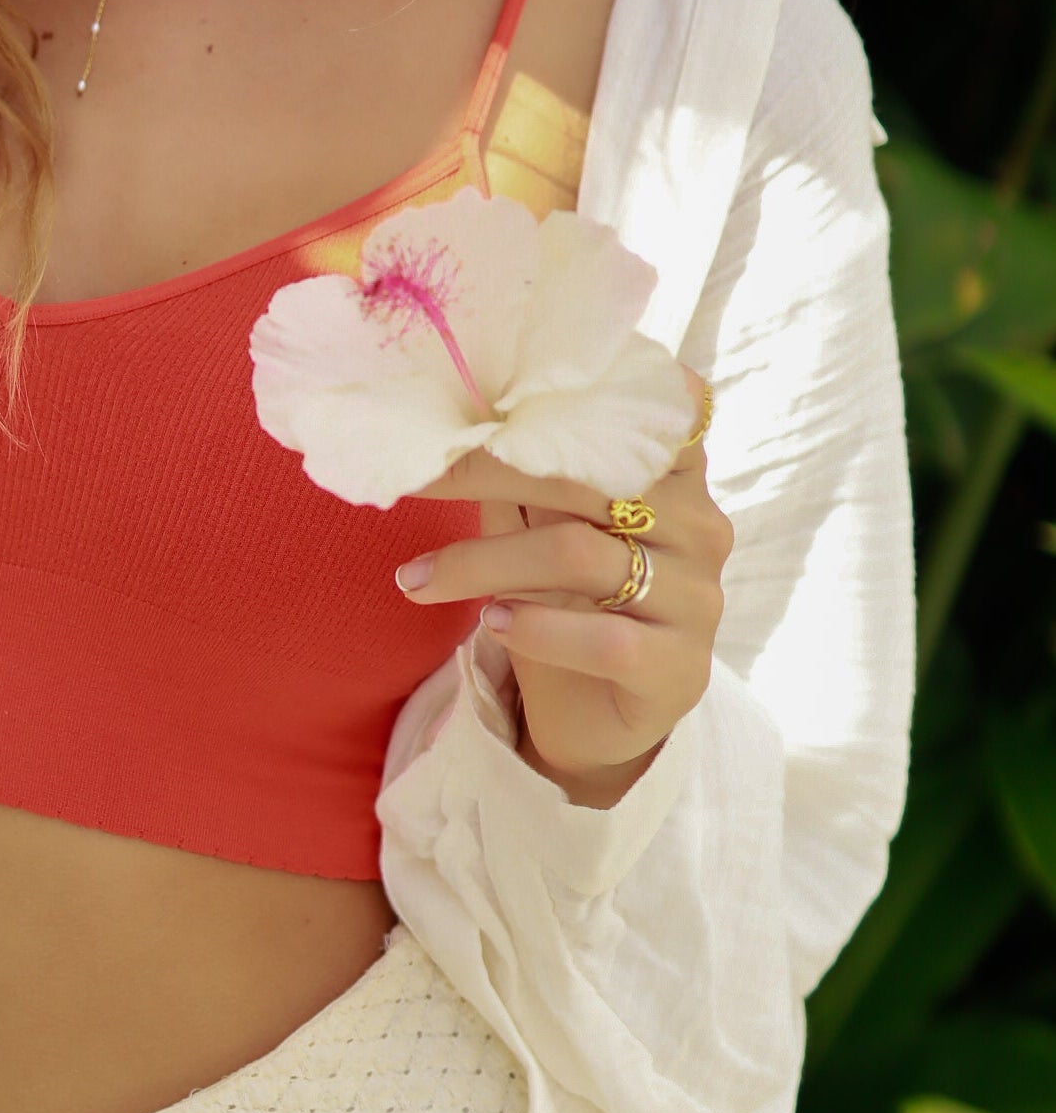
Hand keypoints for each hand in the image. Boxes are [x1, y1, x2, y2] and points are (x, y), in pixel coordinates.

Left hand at [393, 366, 730, 807]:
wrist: (598, 717)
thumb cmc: (567, 599)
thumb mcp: (544, 521)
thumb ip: (526, 466)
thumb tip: (456, 409)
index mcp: (675, 473)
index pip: (644, 410)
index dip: (574, 397)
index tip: (492, 396)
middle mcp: (698, 525)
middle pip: (587, 480)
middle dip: (486, 473)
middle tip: (414, 483)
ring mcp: (696, 597)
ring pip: (579, 555)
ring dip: (484, 564)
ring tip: (422, 578)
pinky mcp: (680, 666)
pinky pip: (605, 638)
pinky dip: (537, 627)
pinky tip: (492, 624)